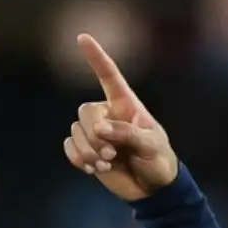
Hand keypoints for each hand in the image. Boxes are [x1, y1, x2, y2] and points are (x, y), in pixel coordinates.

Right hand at [62, 33, 178, 200]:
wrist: (152, 188)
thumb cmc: (158, 160)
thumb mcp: (151, 145)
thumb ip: (128, 133)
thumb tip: (100, 128)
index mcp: (125, 105)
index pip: (109, 76)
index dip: (96, 57)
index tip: (83, 38)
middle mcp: (107, 115)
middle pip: (85, 112)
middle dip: (94, 136)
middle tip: (111, 155)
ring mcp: (95, 133)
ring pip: (75, 131)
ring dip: (88, 151)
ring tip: (106, 164)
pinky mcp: (87, 151)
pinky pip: (69, 147)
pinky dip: (78, 158)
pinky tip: (93, 169)